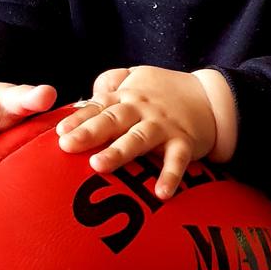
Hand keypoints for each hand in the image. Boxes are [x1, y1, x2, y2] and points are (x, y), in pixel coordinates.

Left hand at [56, 66, 216, 199]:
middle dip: (90, 133)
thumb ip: (111, 82)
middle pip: (113, 121)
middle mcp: (142, 110)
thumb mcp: (137, 76)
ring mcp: (163, 127)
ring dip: (120, 152)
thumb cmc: (166, 91)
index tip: (58, 132)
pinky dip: (170, 176)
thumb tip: (84, 98)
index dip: (78, 119)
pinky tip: (161, 193)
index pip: (98, 107)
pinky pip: (177, 160)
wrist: (212, 97)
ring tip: (99, 166)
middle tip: (66, 146)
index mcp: (127, 97)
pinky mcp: (184, 142)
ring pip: (139, 139)